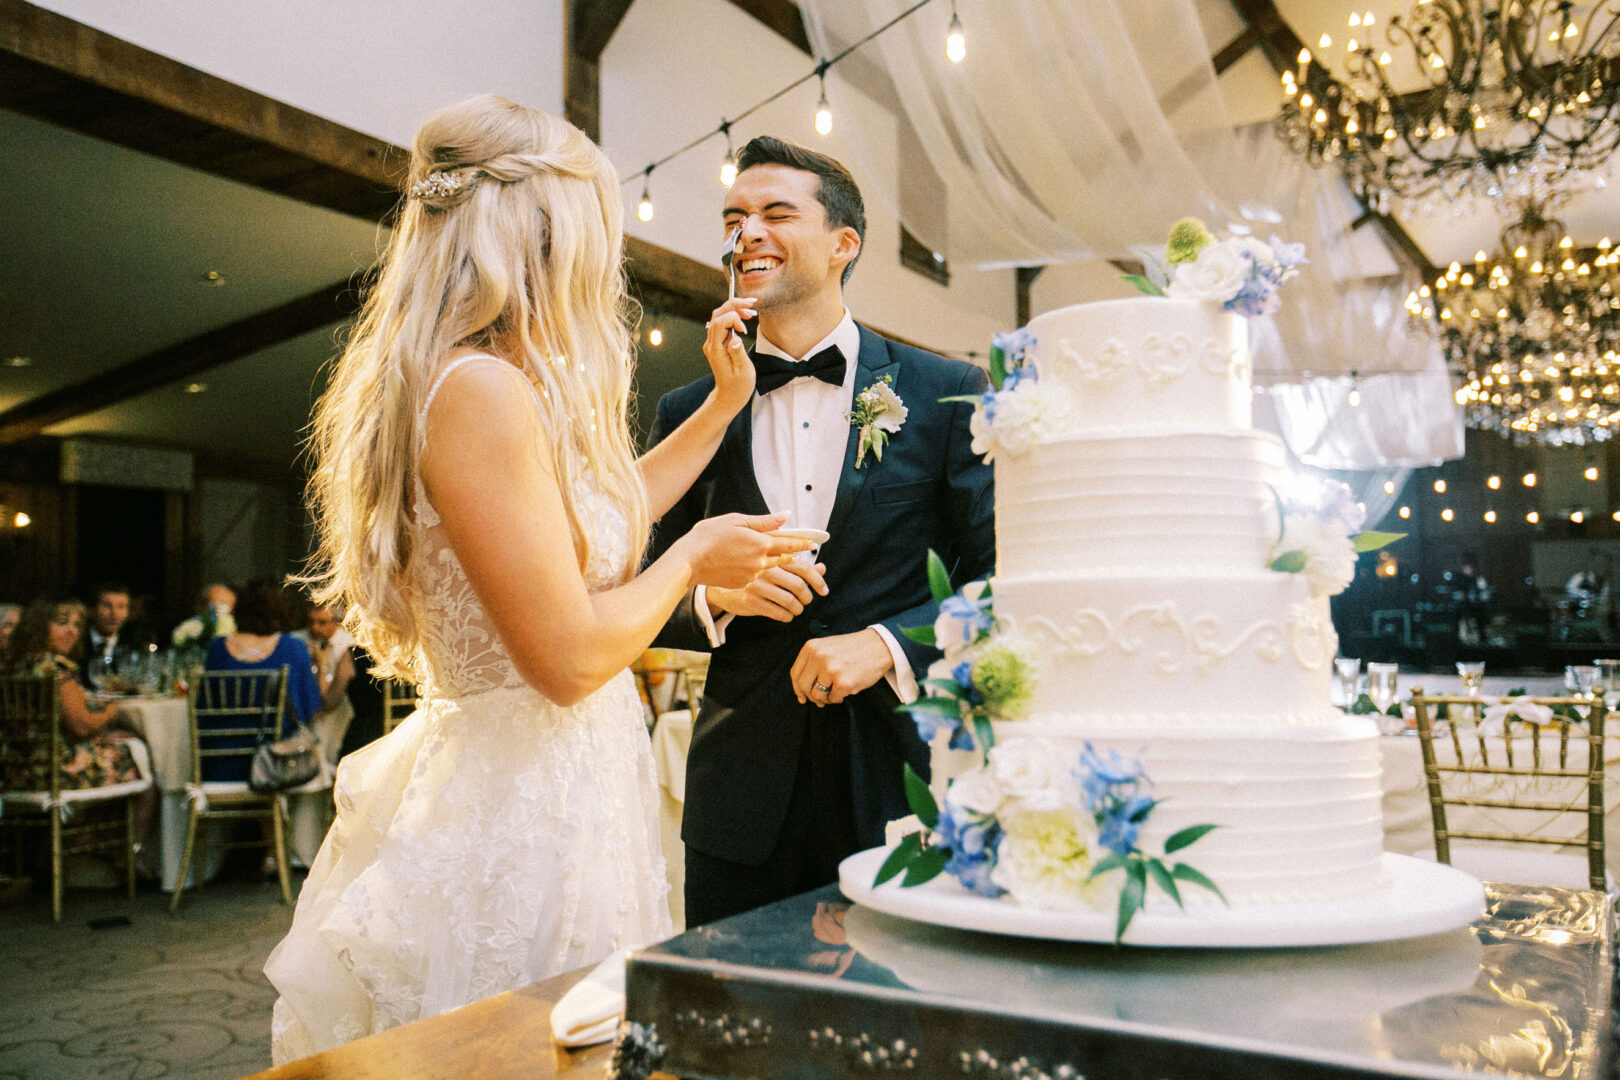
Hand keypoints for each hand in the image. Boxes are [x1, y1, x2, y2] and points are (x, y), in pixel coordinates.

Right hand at [675, 512, 811, 589]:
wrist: (689, 561)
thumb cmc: (709, 536)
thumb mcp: (736, 521)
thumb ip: (764, 521)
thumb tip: (785, 515)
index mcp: (760, 543)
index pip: (789, 543)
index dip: (803, 543)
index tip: (814, 543)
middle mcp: (760, 562)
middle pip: (783, 558)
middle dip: (791, 554)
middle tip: (796, 550)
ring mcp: (752, 576)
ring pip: (770, 568)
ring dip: (773, 562)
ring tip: (764, 555)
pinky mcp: (742, 585)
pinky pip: (756, 576)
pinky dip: (756, 569)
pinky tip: (744, 562)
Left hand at [703, 296, 757, 414]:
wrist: (728, 396)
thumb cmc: (738, 386)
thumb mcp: (743, 372)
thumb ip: (738, 353)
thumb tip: (735, 338)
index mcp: (716, 350)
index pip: (720, 322)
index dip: (733, 319)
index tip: (744, 330)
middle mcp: (711, 343)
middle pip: (718, 314)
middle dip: (734, 305)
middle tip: (752, 304)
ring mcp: (713, 342)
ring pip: (719, 316)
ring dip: (735, 309)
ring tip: (751, 311)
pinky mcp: (717, 343)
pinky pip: (722, 323)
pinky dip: (733, 316)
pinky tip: (745, 318)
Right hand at [708, 560, 827, 622]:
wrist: (716, 578)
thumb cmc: (746, 566)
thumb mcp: (770, 557)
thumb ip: (798, 563)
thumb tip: (822, 568)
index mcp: (773, 557)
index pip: (803, 568)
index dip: (818, 580)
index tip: (824, 590)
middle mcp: (766, 570)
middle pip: (799, 586)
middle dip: (808, 596)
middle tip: (807, 600)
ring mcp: (758, 586)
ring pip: (790, 601)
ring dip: (798, 608)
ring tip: (797, 609)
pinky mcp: (751, 601)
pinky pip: (777, 613)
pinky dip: (786, 616)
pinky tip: (786, 615)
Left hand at [791, 629, 893, 706]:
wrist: (878, 645)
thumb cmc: (852, 648)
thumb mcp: (826, 647)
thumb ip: (812, 663)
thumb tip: (802, 692)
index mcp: (811, 647)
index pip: (795, 673)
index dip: (797, 688)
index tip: (802, 697)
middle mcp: (818, 657)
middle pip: (804, 686)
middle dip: (811, 696)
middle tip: (819, 700)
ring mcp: (830, 670)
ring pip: (817, 695)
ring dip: (825, 699)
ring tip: (835, 693)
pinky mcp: (843, 682)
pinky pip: (833, 698)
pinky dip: (838, 698)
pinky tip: (845, 691)